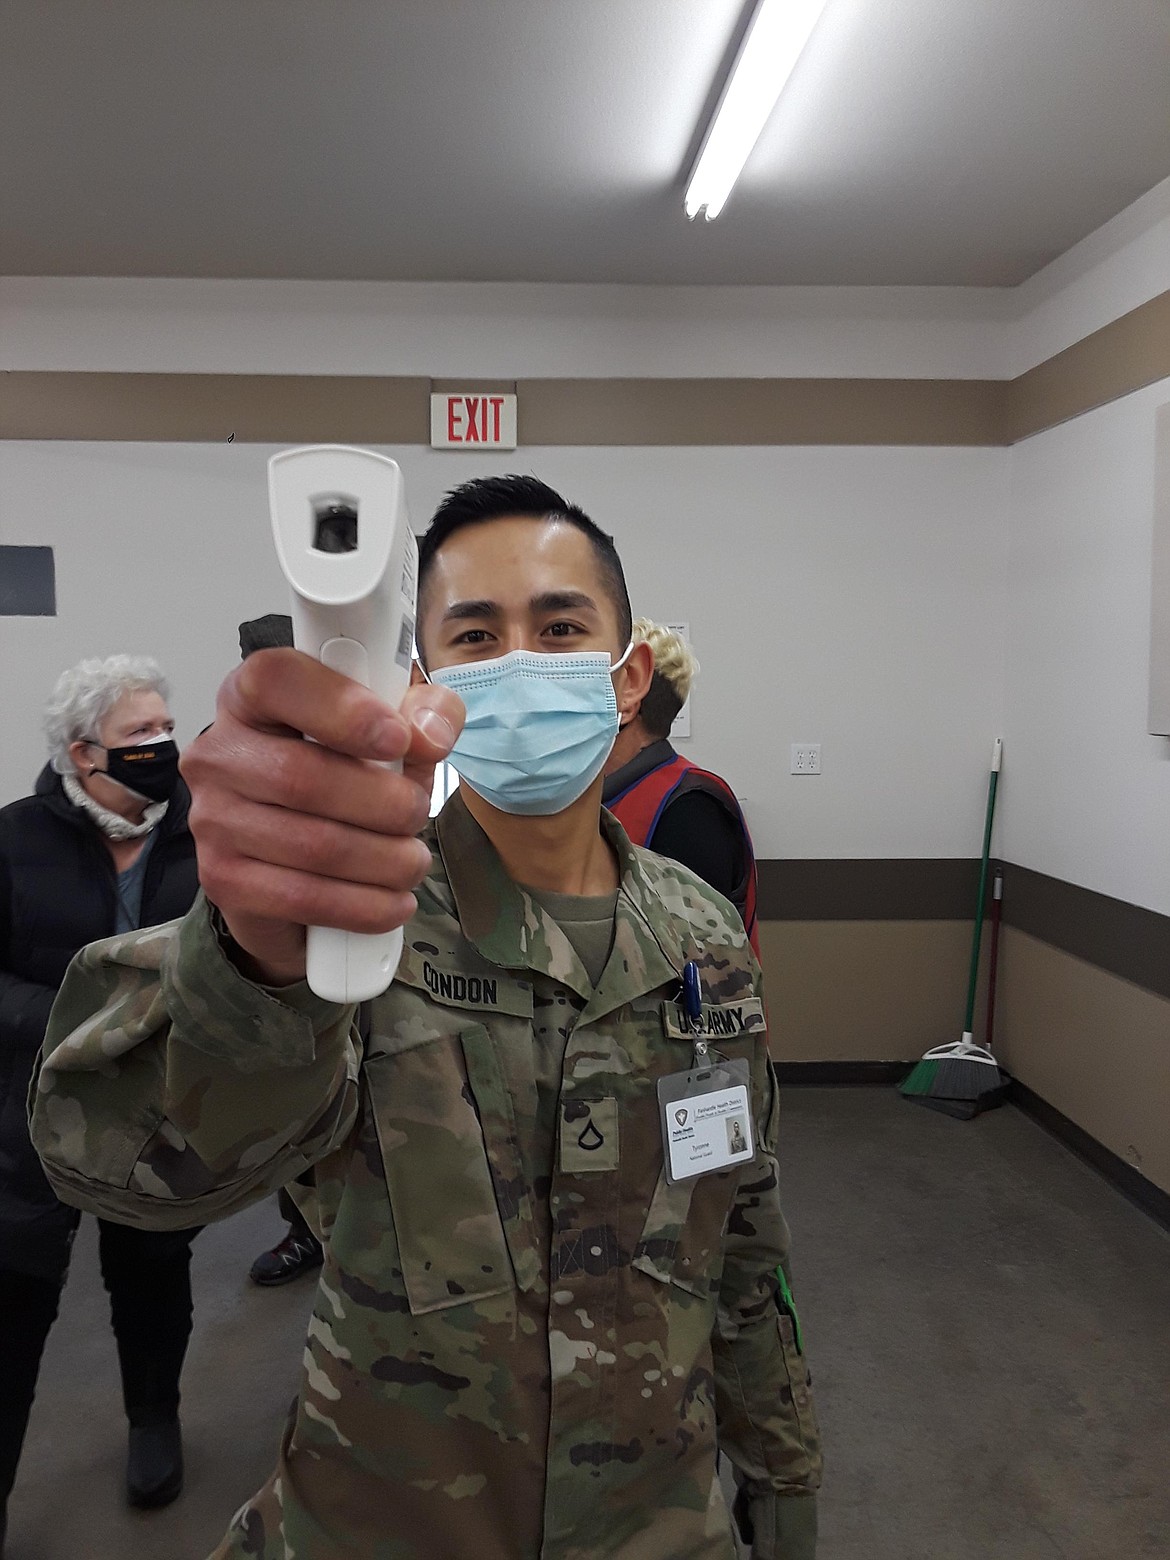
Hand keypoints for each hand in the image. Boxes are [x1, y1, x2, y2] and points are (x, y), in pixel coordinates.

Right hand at [181, 649, 462, 986]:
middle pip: (301, 776)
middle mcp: (218, 752)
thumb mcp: (396, 731)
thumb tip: (428, 735)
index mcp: (252, 697)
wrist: (296, 862)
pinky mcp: (222, 880)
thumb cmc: (348, 777)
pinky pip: (302, 898)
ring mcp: (212, 819)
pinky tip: (393, 902)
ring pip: (311, 845)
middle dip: (383, 803)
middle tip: (418, 814)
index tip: (397, 737)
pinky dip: (363, 906)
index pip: (276, 679)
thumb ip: (425, 713)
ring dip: (384, 861)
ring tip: (412, 861)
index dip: (341, 707)